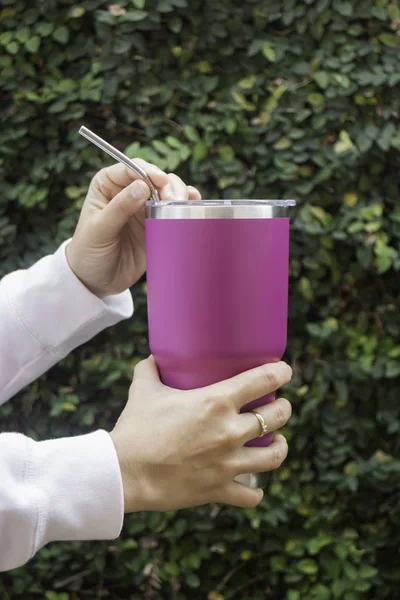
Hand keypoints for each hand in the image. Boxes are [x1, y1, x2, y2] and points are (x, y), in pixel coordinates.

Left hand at [66, 161, 200, 295]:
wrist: (98, 280)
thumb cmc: (89, 252)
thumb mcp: (100, 230)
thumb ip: (119, 208)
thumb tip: (141, 187)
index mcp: (108, 185)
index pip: (130, 168)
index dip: (147, 171)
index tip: (159, 181)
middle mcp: (128, 191)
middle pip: (154, 176)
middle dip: (167, 184)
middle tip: (172, 200)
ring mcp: (145, 207)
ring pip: (169, 189)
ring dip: (179, 193)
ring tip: (180, 206)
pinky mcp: (157, 223)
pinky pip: (175, 209)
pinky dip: (186, 205)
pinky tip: (192, 206)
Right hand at [110, 358, 291, 511]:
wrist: (124, 473)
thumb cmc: (135, 428)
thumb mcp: (143, 390)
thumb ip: (150, 370)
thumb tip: (153, 358)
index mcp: (217, 401)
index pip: (264, 380)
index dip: (281, 372)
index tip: (284, 371)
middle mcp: (230, 430)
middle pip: (277, 416)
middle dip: (284, 409)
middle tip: (280, 406)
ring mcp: (228, 463)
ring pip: (274, 455)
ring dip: (280, 446)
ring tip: (278, 442)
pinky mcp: (220, 489)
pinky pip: (251, 494)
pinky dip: (255, 490)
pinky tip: (254, 484)